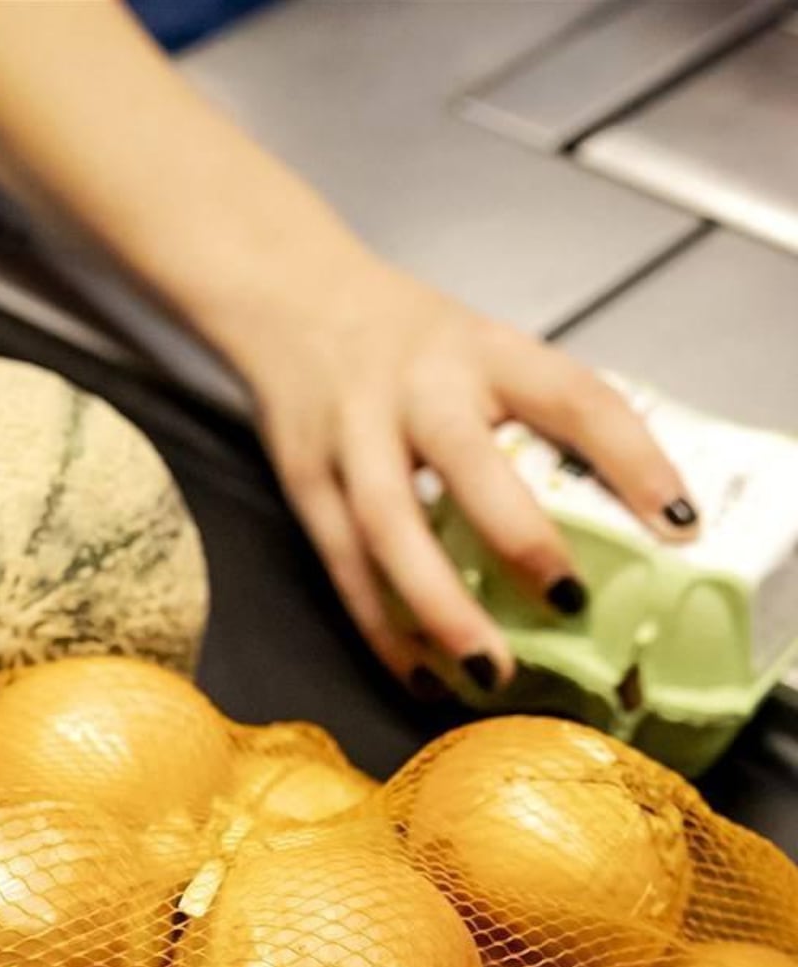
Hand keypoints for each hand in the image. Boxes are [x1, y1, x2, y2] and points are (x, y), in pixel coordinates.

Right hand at [238, 258, 695, 688]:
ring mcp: (352, 438)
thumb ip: (531, 416)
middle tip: (568, 601)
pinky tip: (417, 669)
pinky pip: (344, 566)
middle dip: (518, 536)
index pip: (573, 396)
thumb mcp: (482, 351)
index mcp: (484, 351)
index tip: (677, 523)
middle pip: (466, 462)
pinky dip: (380, 624)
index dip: (631, 458)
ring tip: (485, 668)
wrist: (289, 297)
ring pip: (389, 527)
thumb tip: (612, 514)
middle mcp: (417, 390)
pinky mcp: (305, 484)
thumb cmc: (404, 341)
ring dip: (437, 604)